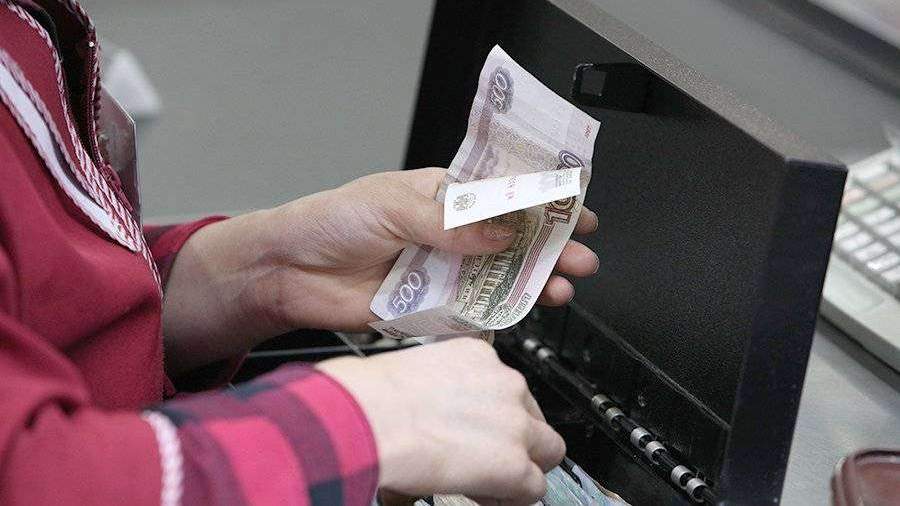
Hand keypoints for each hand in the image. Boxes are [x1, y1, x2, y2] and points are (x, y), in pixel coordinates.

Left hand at [249, 168, 597, 330]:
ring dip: (533, 281)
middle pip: (512, 239)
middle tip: (580, 256)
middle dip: (550, 247)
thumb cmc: (331, 221)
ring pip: (500, 277)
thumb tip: (500, 232)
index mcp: (443, 195)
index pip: (502, 193)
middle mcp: (449, 233)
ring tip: (559, 287)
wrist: (290, 272)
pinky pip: (474, 311)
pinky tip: (522, 310)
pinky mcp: (432, 306)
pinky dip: (501, 312)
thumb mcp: (393, 207)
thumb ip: (449, 224)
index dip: (541, 200)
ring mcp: (444, 270)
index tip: (574, 208)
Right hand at [316, 338, 565, 503]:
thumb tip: (431, 415)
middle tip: (493, 459)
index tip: (480, 431)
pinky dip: (515, 498)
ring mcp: (514, 422)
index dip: (494, 416)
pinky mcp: (513, 461)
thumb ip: (437, 388)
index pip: (507, 387)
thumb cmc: (370, 397)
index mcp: (477, 355)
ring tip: (490, 482)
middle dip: (520, 440)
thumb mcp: (413, 372)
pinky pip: (534, 488)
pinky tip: (486, 496)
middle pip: (536, 416)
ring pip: (547, 451)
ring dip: (523, 467)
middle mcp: (504, 382)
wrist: (368, 418)